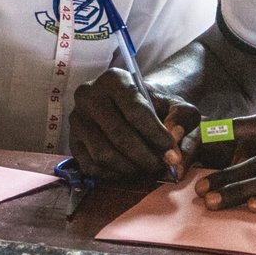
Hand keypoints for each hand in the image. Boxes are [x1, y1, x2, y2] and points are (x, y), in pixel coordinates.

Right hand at [69, 68, 197, 179]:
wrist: (132, 107)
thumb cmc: (156, 106)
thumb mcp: (177, 105)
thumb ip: (183, 120)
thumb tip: (174, 144)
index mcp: (115, 79)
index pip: (135, 111)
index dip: (156, 137)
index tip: (171, 155)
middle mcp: (89, 95)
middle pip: (118, 135)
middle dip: (144, 157)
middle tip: (160, 168)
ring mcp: (76, 119)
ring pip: (103, 154)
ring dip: (129, 168)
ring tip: (146, 169)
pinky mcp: (72, 142)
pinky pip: (91, 167)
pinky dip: (113, 175)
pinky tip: (129, 171)